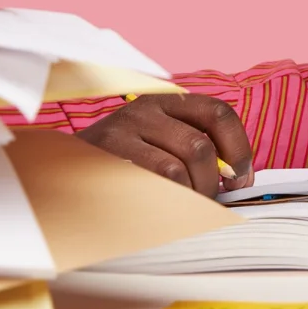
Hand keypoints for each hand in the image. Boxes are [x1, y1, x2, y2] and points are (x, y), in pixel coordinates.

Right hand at [75, 94, 253, 196]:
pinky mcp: (106, 155)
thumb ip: (196, 148)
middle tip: (209, 201)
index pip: (219, 112)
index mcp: (168, 100)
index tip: (242, 178)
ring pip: (178, 169)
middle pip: (200, 147)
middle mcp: (146, 108)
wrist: (66, 165)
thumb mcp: (161, 140)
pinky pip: (152, 183)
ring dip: (189, 196)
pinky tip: (163, 208)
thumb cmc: (126, 160)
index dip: (239, 147)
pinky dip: (167, 202)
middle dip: (212, 182)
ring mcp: (123, 130)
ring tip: (183, 207)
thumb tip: (239, 178)